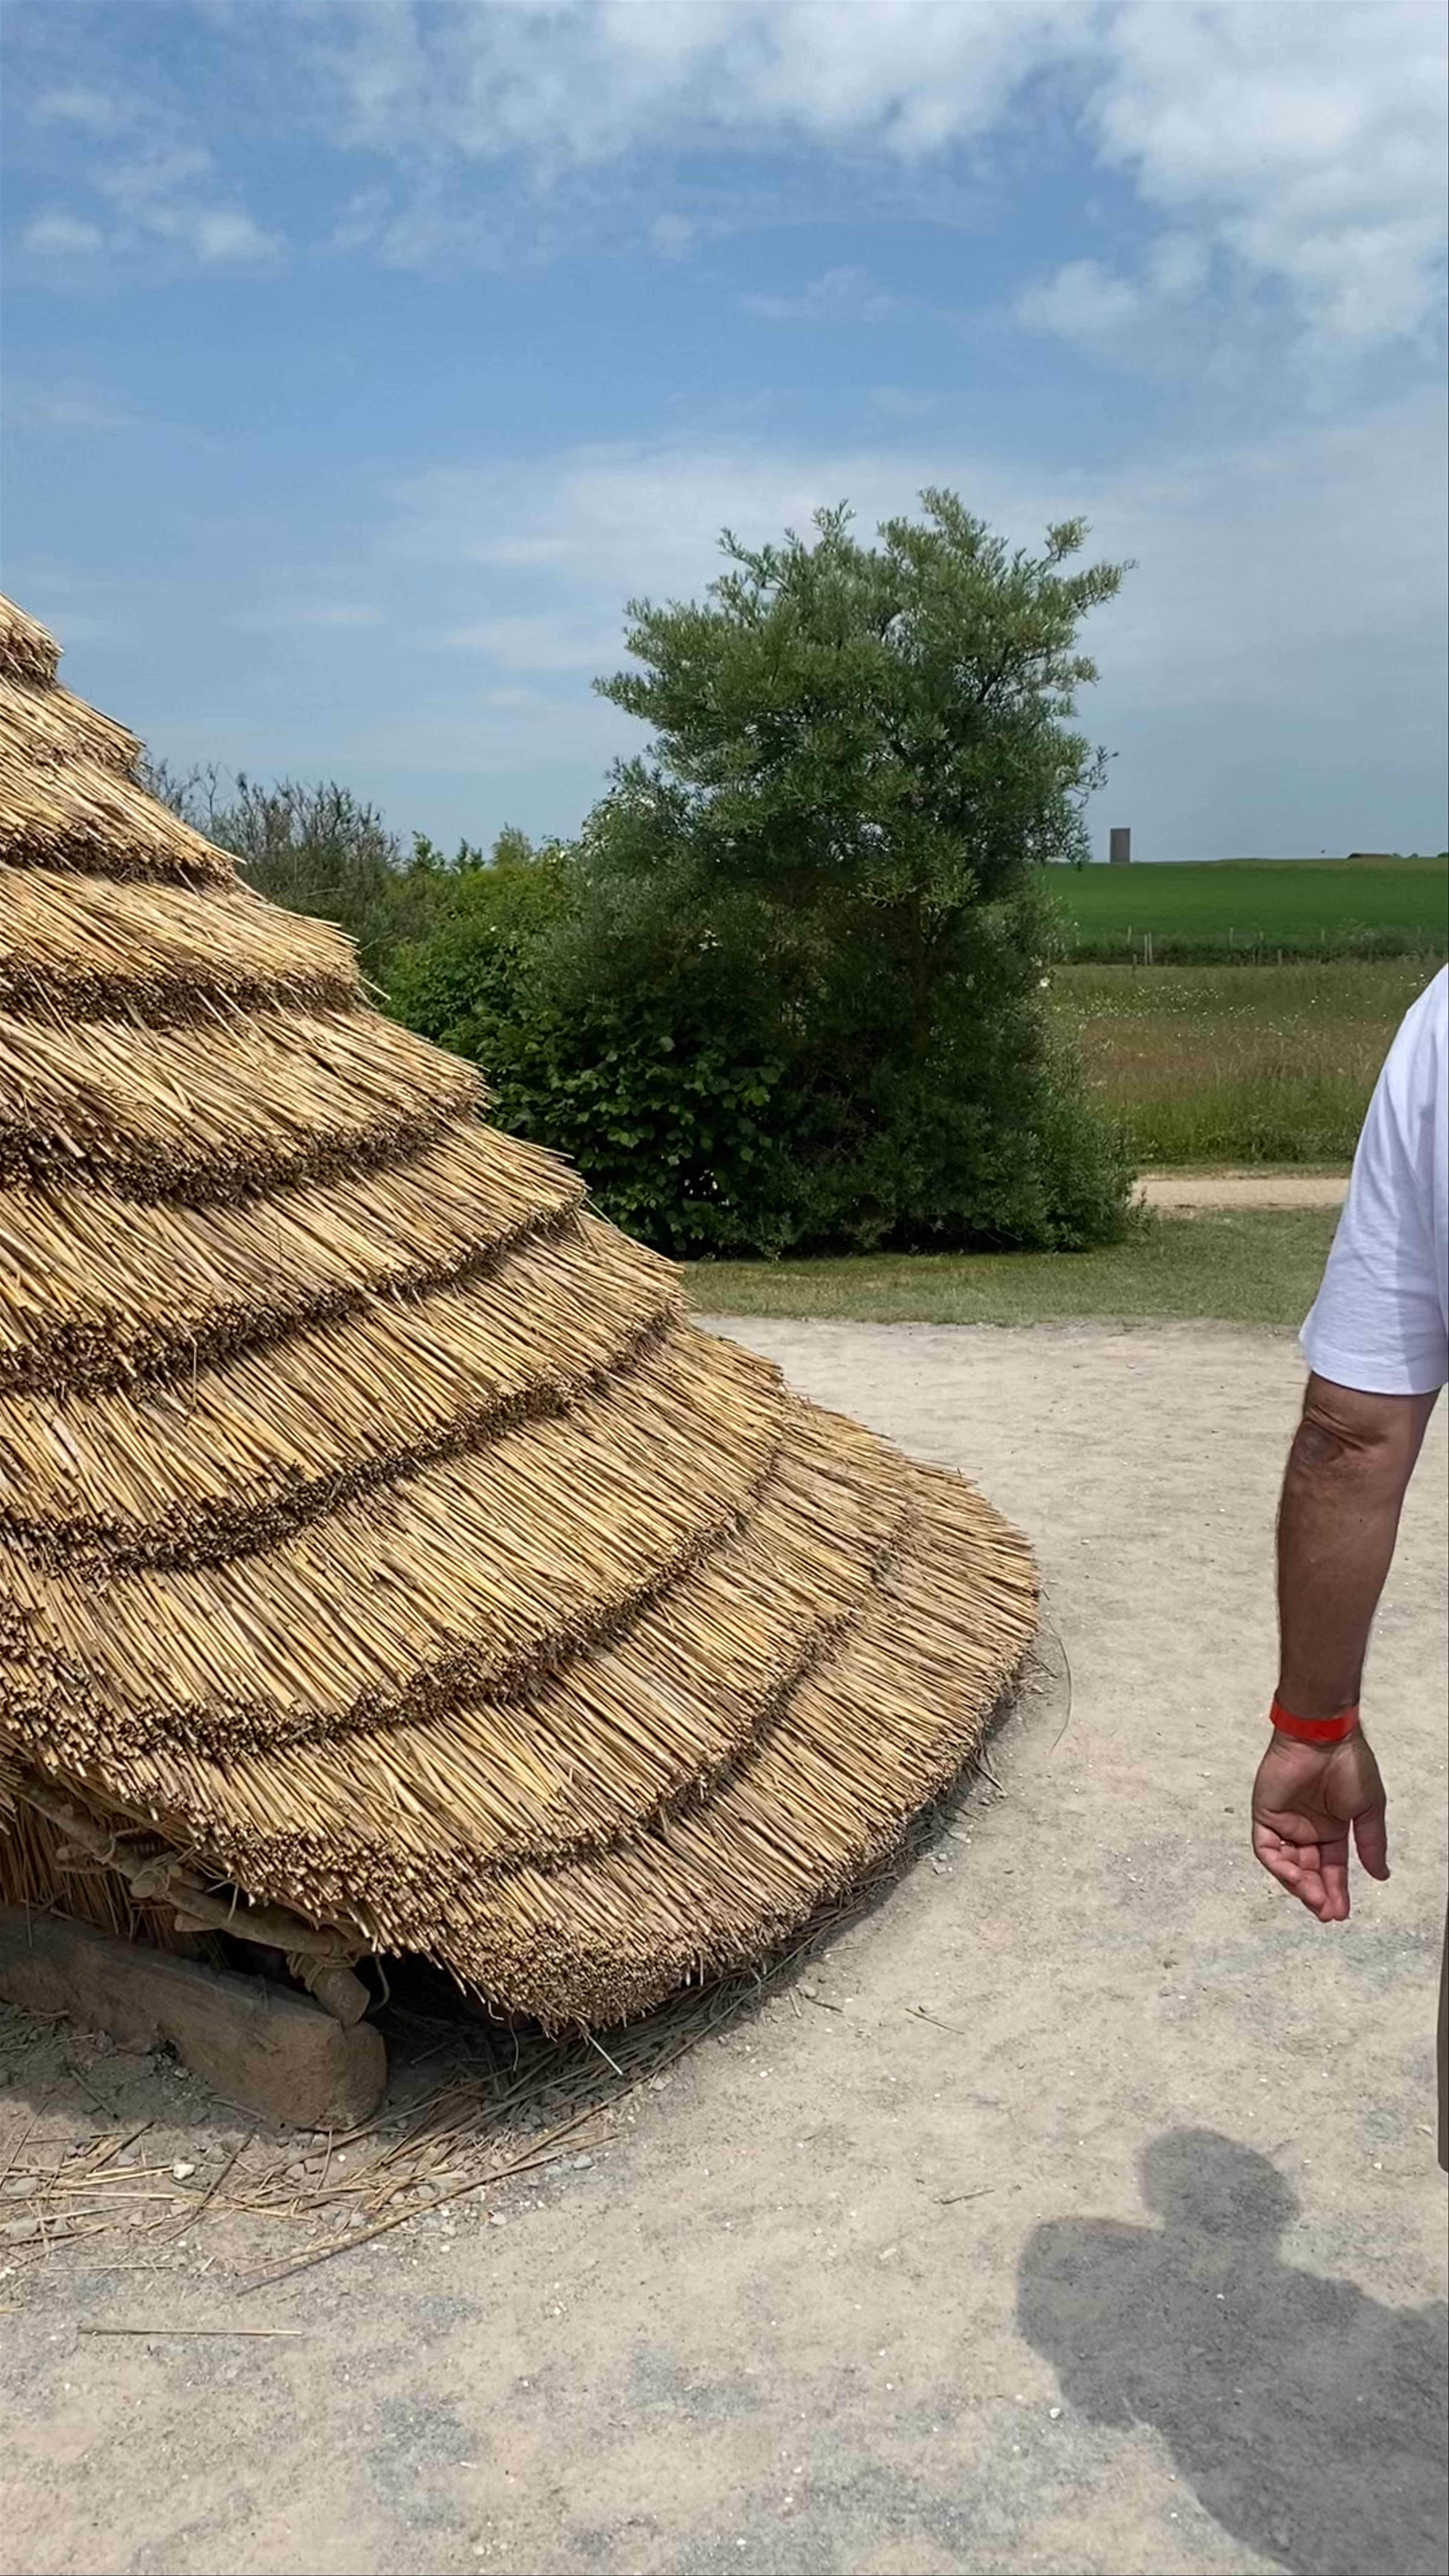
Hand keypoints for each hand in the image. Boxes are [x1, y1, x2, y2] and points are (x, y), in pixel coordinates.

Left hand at [1251, 1729, 1388, 1922]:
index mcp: (1331, 1829)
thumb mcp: (1367, 1810)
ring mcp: (1284, 1822)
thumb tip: (1381, 1875)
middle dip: (1317, 1894)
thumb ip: (1370, 1844)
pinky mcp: (1264, 1814)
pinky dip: (1278, 1865)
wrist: (1324, 1738)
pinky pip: (1266, 1848)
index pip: (1331, 1868)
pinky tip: (1296, 1877)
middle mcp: (1306, 1829)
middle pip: (1309, 1871)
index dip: (1336, 1891)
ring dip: (1299, 1885)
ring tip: (1315, 1899)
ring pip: (1287, 1865)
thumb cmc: (1350, 1766)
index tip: (1341, 1913)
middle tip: (1327, 1913)